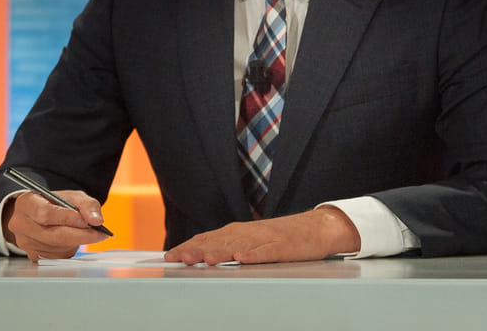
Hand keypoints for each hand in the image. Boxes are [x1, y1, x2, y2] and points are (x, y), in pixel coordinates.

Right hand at [2, 189, 108, 260]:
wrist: (39, 214)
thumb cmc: (54, 204)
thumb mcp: (72, 196)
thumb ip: (86, 204)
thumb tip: (96, 220)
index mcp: (26, 203)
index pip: (45, 213)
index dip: (67, 218)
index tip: (86, 221)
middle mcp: (21, 223)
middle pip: (52, 235)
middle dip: (79, 235)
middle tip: (98, 234)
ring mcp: (25, 242)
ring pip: (56, 248)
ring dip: (75, 243)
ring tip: (84, 233)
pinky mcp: (32, 255)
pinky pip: (56, 257)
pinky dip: (69, 250)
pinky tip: (72, 241)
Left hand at [163, 206, 360, 264]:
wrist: (316, 228)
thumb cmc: (283, 237)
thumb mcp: (252, 240)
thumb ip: (230, 246)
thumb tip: (202, 255)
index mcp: (239, 231)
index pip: (207, 238)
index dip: (188, 246)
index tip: (170, 256)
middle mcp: (248, 232)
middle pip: (218, 240)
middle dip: (197, 249)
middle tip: (179, 258)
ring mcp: (265, 239)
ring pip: (238, 245)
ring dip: (220, 251)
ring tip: (204, 258)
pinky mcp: (282, 247)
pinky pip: (265, 252)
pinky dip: (253, 254)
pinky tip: (242, 258)